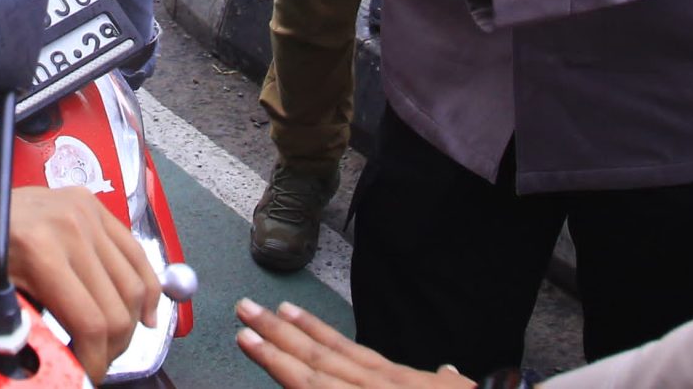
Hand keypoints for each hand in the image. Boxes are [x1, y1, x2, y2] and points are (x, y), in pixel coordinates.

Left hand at [0, 181, 158, 380]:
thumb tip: (16, 364)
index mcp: (39, 247)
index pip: (90, 320)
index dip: (95, 359)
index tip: (88, 375)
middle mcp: (70, 225)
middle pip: (118, 306)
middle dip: (113, 347)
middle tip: (97, 364)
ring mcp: (86, 213)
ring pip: (134, 283)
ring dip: (131, 322)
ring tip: (114, 344)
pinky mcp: (94, 207)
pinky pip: (136, 253)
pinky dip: (148, 287)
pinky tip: (146, 312)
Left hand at [236, 298, 471, 388]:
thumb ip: (446, 384)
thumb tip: (448, 372)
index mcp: (396, 380)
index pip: (344, 348)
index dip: (311, 328)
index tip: (283, 311)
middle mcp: (376, 387)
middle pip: (318, 357)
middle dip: (278, 335)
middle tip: (244, 311)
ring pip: (311, 380)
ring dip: (275, 358)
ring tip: (246, 336)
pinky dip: (298, 387)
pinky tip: (278, 377)